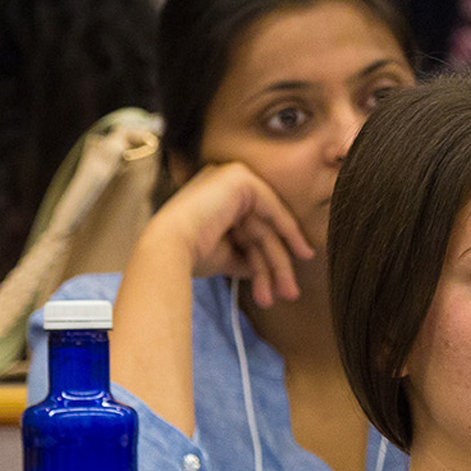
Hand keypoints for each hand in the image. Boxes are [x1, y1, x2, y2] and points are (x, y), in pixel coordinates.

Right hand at [139, 162, 314, 306]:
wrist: (169, 249)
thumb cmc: (189, 255)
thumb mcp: (225, 255)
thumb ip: (247, 256)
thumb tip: (265, 270)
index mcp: (214, 198)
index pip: (249, 229)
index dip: (267, 258)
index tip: (282, 286)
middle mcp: (221, 182)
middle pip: (260, 229)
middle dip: (277, 265)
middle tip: (290, 294)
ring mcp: (229, 175)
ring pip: (267, 225)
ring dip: (280, 261)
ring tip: (288, 292)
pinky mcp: (239, 178)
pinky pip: (272, 208)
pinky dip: (289, 231)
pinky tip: (301, 253)